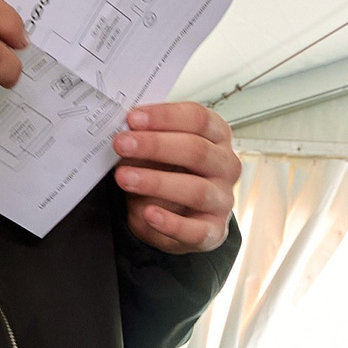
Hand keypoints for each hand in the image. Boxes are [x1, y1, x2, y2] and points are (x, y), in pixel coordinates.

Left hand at [116, 101, 239, 253]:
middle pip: (198, 151)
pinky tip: (149, 214)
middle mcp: (226, 166)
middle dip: (155, 146)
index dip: (165, 117)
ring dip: (156, 183)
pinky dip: (171, 223)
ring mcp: (222, 199)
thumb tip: (125, 132)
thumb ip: (147, 137)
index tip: (133, 118)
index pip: (198, 119)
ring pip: (196, 190)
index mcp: (217, 136)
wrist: (173, 212)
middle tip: (122, 144)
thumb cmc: (168, 171)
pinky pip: (195, 230)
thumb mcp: (158, 148)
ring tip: (125, 178)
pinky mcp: (214, 231)